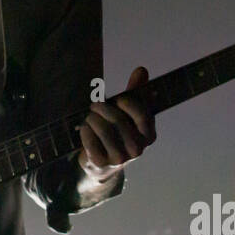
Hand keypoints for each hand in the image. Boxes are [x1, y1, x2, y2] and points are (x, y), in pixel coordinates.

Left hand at [78, 66, 156, 183]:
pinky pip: (90, 140)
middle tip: (95, 105)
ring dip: (92, 118)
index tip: (119, 100)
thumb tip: (141, 70)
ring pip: (102, 128)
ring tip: (89, 117)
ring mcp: (120, 159)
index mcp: (149, 136)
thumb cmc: (118, 132)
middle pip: (118, 119)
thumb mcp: (129, 112)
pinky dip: (85, 130)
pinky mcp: (101, 163)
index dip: (128, 102)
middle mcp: (138, 150)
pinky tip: (85, 129)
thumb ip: (136, 92)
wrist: (102, 164)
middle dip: (102, 107)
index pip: (142, 113)